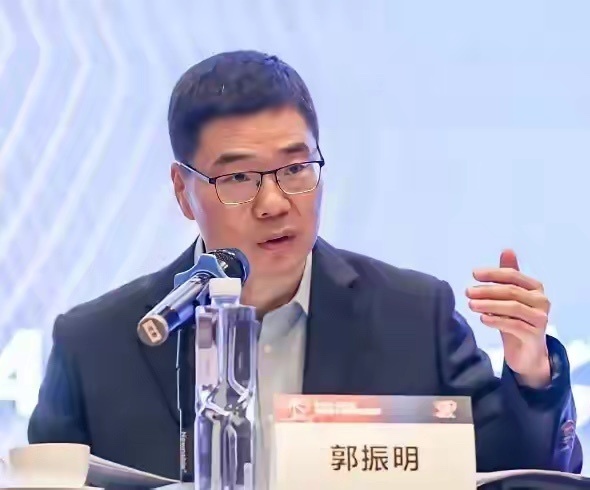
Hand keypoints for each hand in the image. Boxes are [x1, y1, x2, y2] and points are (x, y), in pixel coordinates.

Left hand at [466, 250, 550, 387]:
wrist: (526, 352)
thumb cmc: (516, 319)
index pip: (512, 275)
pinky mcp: (536, 335)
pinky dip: (496, 320)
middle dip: (487, 290)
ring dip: (489, 304)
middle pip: (511, 291)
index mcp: (535, 287)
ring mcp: (541, 318)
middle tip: (468, 291)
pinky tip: (482, 319)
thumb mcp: (510, 297)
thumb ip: (509, 276)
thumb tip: (507, 250)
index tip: (473, 274)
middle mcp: (542, 300)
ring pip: (513, 307)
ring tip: (471, 304)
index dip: (493, 273)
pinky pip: (514, 325)